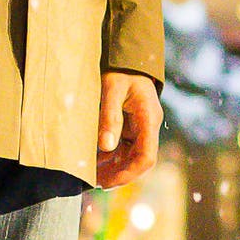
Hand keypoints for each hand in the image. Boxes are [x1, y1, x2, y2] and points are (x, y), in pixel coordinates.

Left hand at [96, 70, 161, 187]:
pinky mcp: (133, 126)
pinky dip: (111, 157)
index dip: (128, 174)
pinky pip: (125, 148)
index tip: (107, 182)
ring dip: (113, 167)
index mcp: (148, 119)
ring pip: (131, 157)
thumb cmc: (120, 70)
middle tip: (94, 182)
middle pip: (139, 161)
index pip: (146, 157)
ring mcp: (141, 127)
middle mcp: (148, 126)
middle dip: (118, 174)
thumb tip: (105, 146)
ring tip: (91, 174)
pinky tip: (95, 162)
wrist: (128, 57)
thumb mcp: (111, 90)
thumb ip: (109, 117)